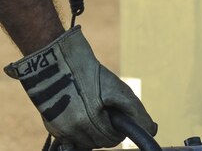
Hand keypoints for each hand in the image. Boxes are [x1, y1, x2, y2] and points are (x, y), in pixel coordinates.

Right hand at [6, 26, 156, 147]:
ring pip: (83, 142)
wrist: (56, 59)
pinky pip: (68, 138)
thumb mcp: (116, 88)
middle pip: (97, 143)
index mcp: (91, 122)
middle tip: (102, 109)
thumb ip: (135, 111)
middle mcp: (73, 130)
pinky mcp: (49, 125)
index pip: (112, 140)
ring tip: (89, 109)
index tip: (115, 115)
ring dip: (89, 131)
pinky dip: (75, 130)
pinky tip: (76, 114)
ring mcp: (59, 129)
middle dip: (103, 129)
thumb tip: (152, 129)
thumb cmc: (88, 73)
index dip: (117, 128)